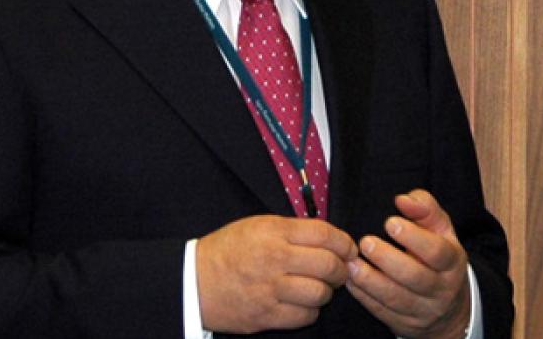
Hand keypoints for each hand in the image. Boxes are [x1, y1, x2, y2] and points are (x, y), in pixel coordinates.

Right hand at [196, 214, 356, 332]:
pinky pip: (304, 316)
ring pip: (319, 293)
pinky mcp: (265, 316)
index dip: (344, 242)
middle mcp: (274, 260)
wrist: (193, 282)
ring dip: (327, 292)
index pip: (324, 234)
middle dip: (342, 269)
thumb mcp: (258, 226)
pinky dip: (310, 311)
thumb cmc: (228, 250)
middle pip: (327, 265)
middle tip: (341, 271)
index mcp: (273, 232)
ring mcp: (269, 290)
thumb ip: (293, 230)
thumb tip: (330, 238)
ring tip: (321, 287)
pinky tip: (304, 303)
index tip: (349, 248)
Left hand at [346, 189, 471, 338]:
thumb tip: (403, 200)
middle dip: (387, 259)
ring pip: (395, 298)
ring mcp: (422, 310)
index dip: (414, 237)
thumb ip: (425, 208)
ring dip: (370, 280)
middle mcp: (440, 289)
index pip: (437, 252)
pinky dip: (363, 296)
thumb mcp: (441, 230)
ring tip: (352, 262)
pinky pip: (381, 311)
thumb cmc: (439, 258)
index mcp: (452, 262)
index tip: (390, 222)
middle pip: (415, 277)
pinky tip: (351, 280)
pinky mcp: (403, 323)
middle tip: (366, 242)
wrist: (448, 307)